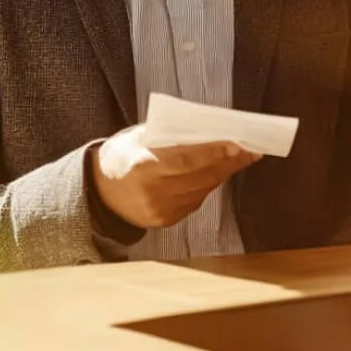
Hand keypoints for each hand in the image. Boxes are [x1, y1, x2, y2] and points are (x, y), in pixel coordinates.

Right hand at [92, 124, 260, 229]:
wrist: (100, 193)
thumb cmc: (122, 156)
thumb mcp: (138, 138)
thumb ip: (169, 135)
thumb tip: (209, 129)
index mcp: (141, 167)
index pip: (184, 160)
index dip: (213, 153)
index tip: (237, 144)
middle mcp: (152, 193)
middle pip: (199, 177)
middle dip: (228, 162)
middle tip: (251, 148)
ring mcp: (159, 211)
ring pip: (202, 189)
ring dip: (223, 172)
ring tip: (241, 156)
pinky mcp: (166, 221)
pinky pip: (195, 200)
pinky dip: (209, 184)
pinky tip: (219, 171)